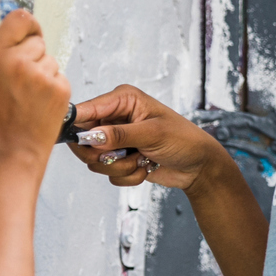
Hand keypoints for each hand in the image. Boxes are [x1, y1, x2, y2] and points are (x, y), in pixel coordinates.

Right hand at [0, 10, 70, 169]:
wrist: (9, 156)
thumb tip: (10, 37)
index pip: (19, 18)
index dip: (26, 26)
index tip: (28, 32)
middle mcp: (17, 61)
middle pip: (36, 40)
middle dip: (32, 55)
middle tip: (22, 81)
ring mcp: (41, 75)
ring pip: (50, 60)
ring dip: (43, 73)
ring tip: (28, 99)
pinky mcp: (60, 88)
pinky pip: (59, 76)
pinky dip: (53, 88)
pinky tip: (39, 106)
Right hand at [67, 85, 233, 192]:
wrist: (198, 166)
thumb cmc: (183, 139)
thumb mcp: (153, 133)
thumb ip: (120, 135)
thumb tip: (91, 136)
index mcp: (122, 100)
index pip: (86, 109)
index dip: (77, 126)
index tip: (80, 142)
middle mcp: (115, 118)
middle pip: (83, 139)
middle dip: (104, 154)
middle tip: (121, 156)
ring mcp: (116, 140)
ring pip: (95, 160)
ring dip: (120, 166)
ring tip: (142, 159)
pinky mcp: (119, 159)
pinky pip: (108, 173)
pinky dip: (127, 175)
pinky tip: (145, 167)